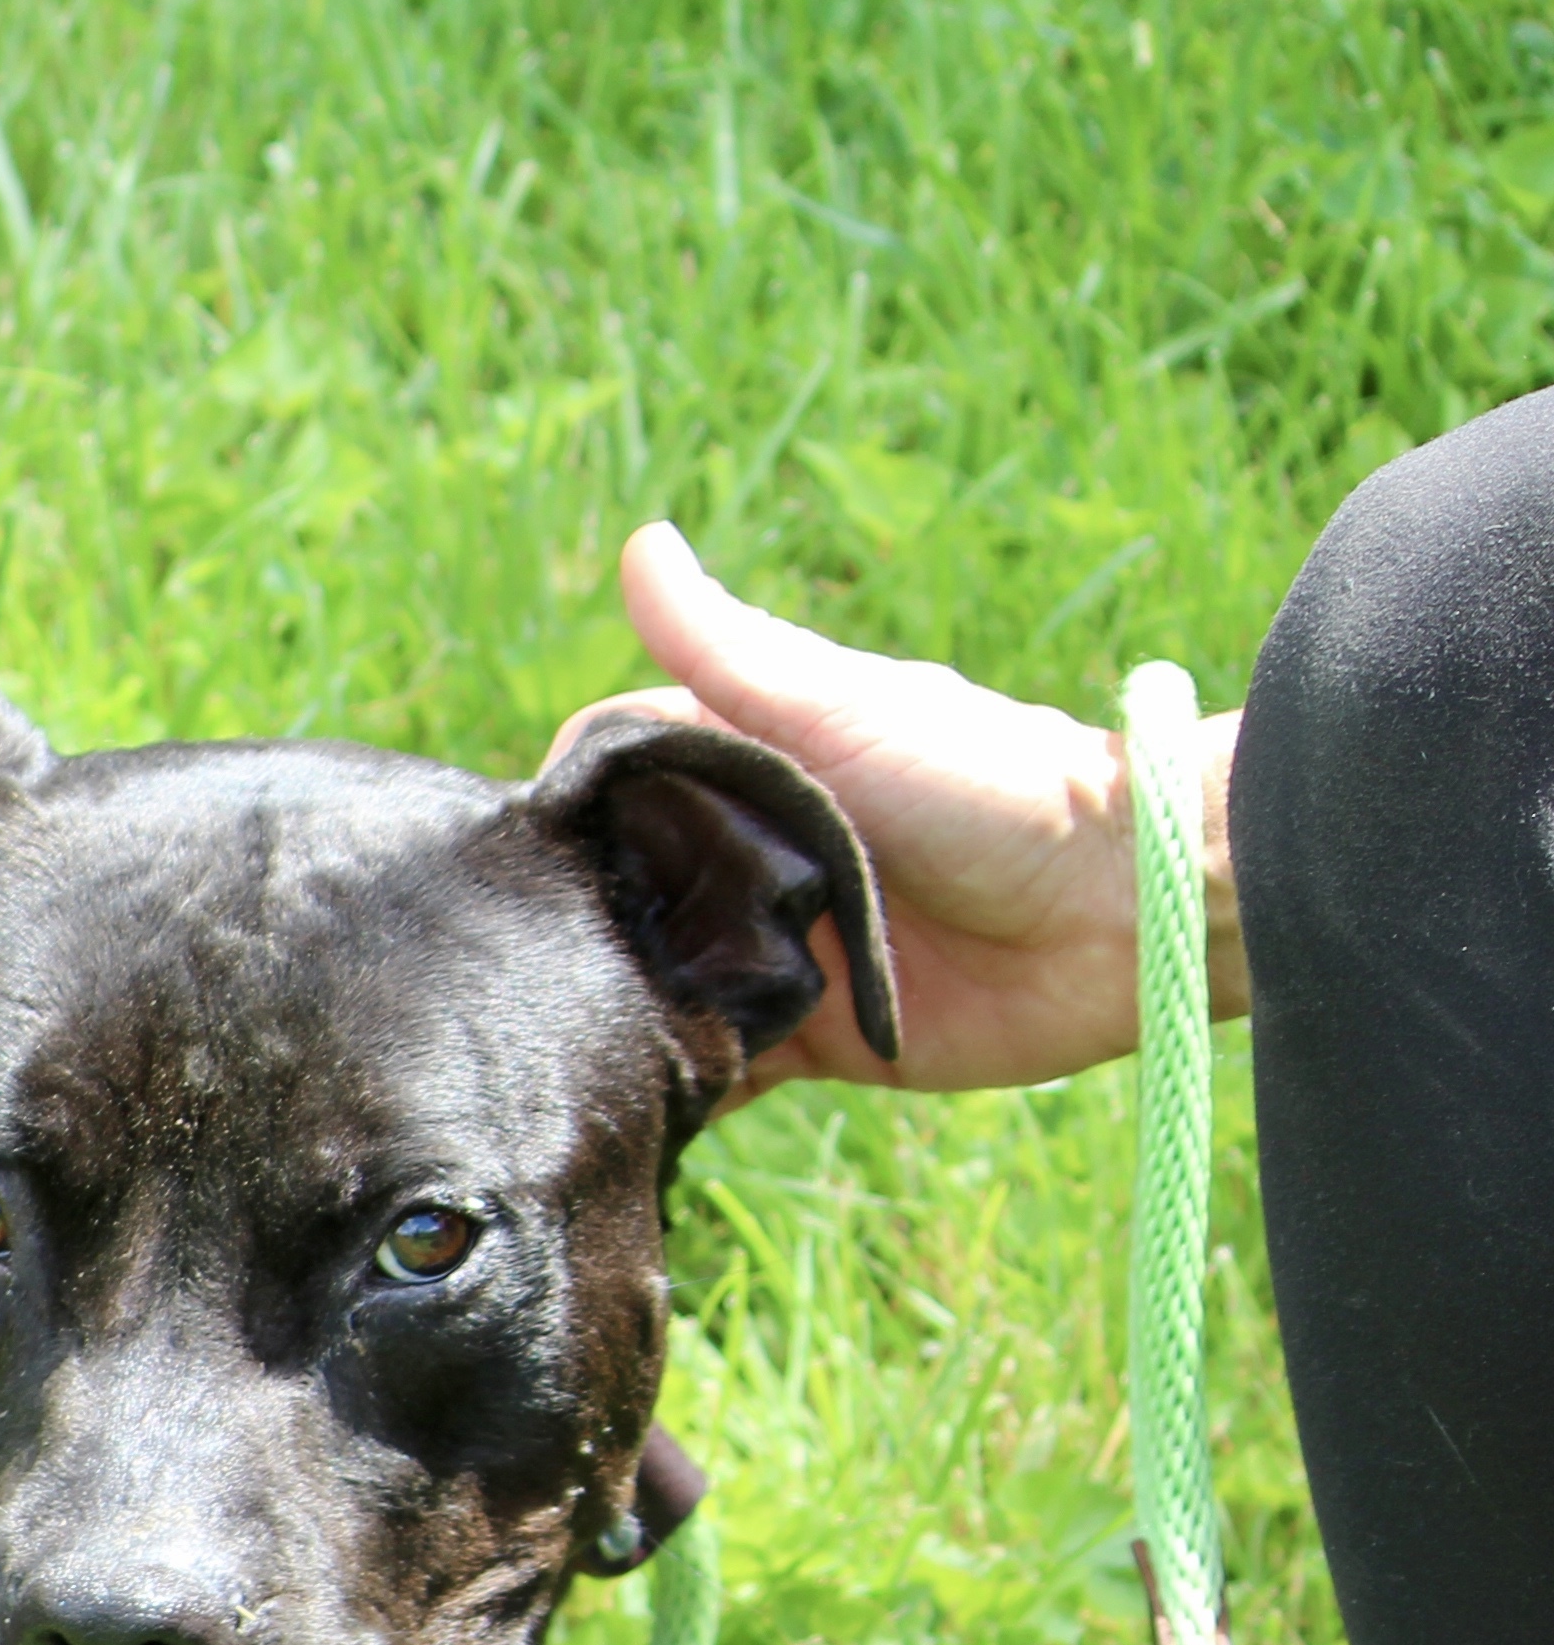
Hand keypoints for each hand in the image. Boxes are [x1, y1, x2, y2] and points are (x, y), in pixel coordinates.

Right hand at [547, 522, 1240, 1102]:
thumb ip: (730, 648)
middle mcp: (747, 863)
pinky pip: (717, 1071)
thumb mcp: (842, 707)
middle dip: (576, 928)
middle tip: (529, 967)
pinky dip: (676, 1087)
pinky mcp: (804, 1042)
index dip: (563, 809)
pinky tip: (624, 1099)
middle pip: (620, 893)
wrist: (1119, 909)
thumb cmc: (987, 783)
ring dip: (615, 1014)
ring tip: (558, 1041)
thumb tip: (639, 545)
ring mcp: (771, 955)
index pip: (613, 779)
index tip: (525, 853)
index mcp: (746, 772)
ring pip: (654, 988)